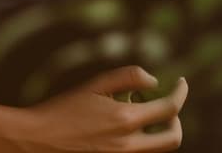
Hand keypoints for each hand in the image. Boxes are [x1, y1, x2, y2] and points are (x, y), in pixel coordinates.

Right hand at [16, 65, 187, 152]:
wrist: (39, 140)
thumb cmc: (64, 109)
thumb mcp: (94, 85)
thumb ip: (128, 77)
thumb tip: (155, 81)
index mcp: (126, 119)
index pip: (170, 108)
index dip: (181, 92)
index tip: (182, 83)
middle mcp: (129, 144)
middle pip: (173, 138)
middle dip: (176, 120)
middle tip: (164, 105)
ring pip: (158, 149)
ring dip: (158, 130)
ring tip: (137, 113)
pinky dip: (141, 139)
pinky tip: (122, 126)